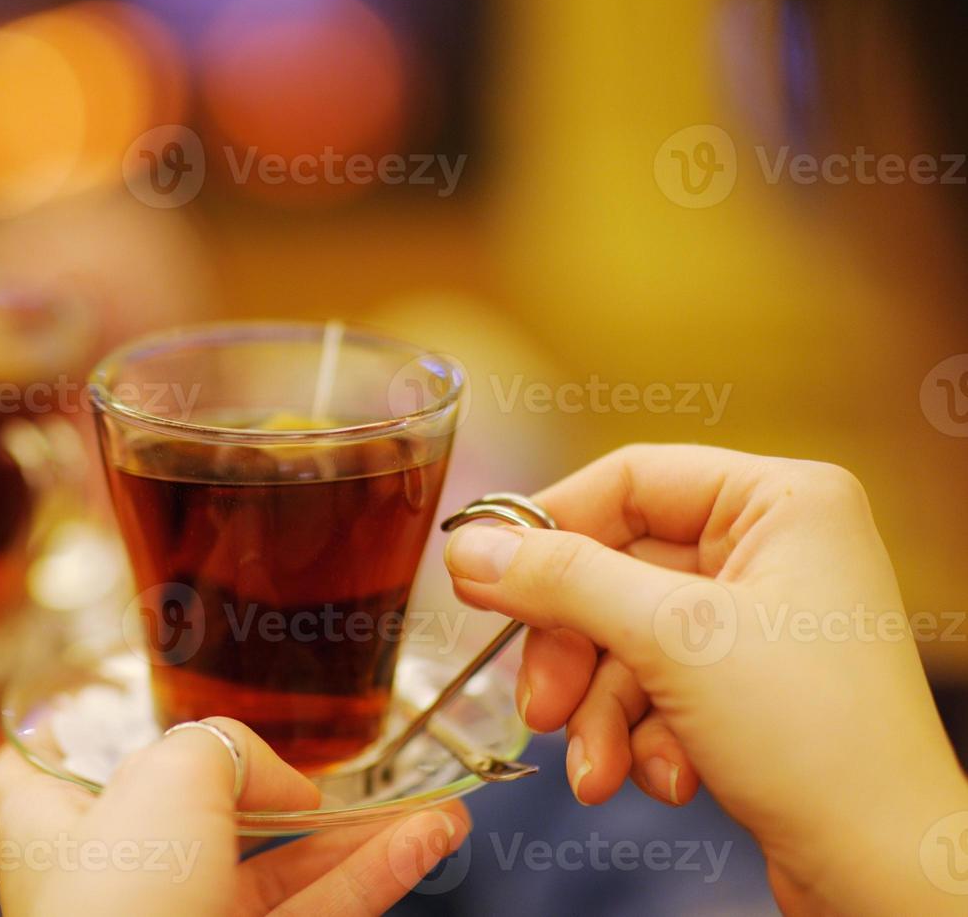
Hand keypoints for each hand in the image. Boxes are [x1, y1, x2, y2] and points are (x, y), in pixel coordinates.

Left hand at [0, 717, 469, 915]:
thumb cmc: (124, 902)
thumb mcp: (168, 776)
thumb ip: (225, 746)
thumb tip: (281, 781)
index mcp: (53, 822)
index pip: (42, 772)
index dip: (81, 739)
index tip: (122, 712)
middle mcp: (113, 877)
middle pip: (198, 813)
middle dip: (285, 785)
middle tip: (346, 760)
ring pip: (277, 872)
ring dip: (355, 836)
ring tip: (429, 806)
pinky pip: (316, 915)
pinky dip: (372, 878)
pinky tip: (429, 840)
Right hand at [443, 444, 967, 914]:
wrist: (884, 873)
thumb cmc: (817, 740)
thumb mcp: (671, 640)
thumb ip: (562, 582)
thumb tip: (470, 549)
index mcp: (781, 502)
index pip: (630, 480)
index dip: (550, 528)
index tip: (481, 575)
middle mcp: (774, 549)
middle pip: (616, 570)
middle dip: (575, 651)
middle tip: (538, 704)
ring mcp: (761, 619)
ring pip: (626, 639)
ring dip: (600, 712)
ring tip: (599, 770)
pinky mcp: (747, 685)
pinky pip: (656, 686)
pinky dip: (640, 737)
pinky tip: (663, 780)